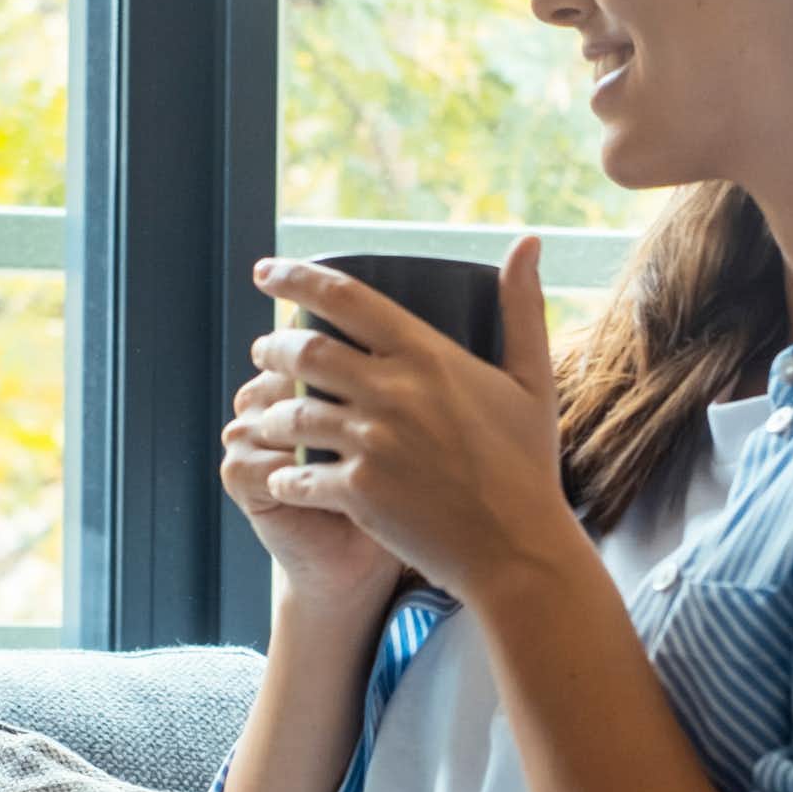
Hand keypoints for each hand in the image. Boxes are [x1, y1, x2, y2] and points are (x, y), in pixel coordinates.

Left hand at [246, 236, 577, 603]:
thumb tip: (527, 241)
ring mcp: (373, 443)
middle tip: (260, 349)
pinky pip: (298, 472)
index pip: (346, 299)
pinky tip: (281, 471)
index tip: (266, 272)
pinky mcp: (359, 492)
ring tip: (260, 409)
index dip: (297, 278)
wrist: (518, 550)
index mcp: (428, 356)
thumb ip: (522, 307)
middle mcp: (394, 392)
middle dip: (271, 346)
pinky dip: (283, 470)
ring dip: (266, 408)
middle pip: (304, 351)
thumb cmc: (527, 465)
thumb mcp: (532, 379)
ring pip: (291, 411)